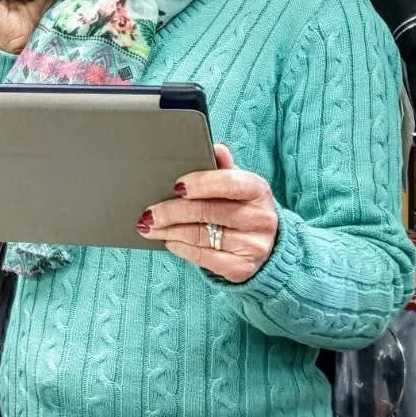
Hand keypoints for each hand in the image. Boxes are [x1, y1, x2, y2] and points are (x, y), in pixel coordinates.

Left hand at [137, 144, 279, 283]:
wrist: (267, 246)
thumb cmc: (242, 208)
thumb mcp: (238, 185)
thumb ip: (224, 168)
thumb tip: (215, 148)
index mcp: (258, 190)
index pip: (229, 183)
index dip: (200, 183)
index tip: (175, 186)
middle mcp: (260, 218)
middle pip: (207, 211)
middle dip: (171, 211)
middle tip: (148, 213)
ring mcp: (253, 245)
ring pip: (200, 235)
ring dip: (169, 231)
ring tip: (149, 226)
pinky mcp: (242, 268)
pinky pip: (203, 257)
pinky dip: (181, 248)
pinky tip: (169, 241)